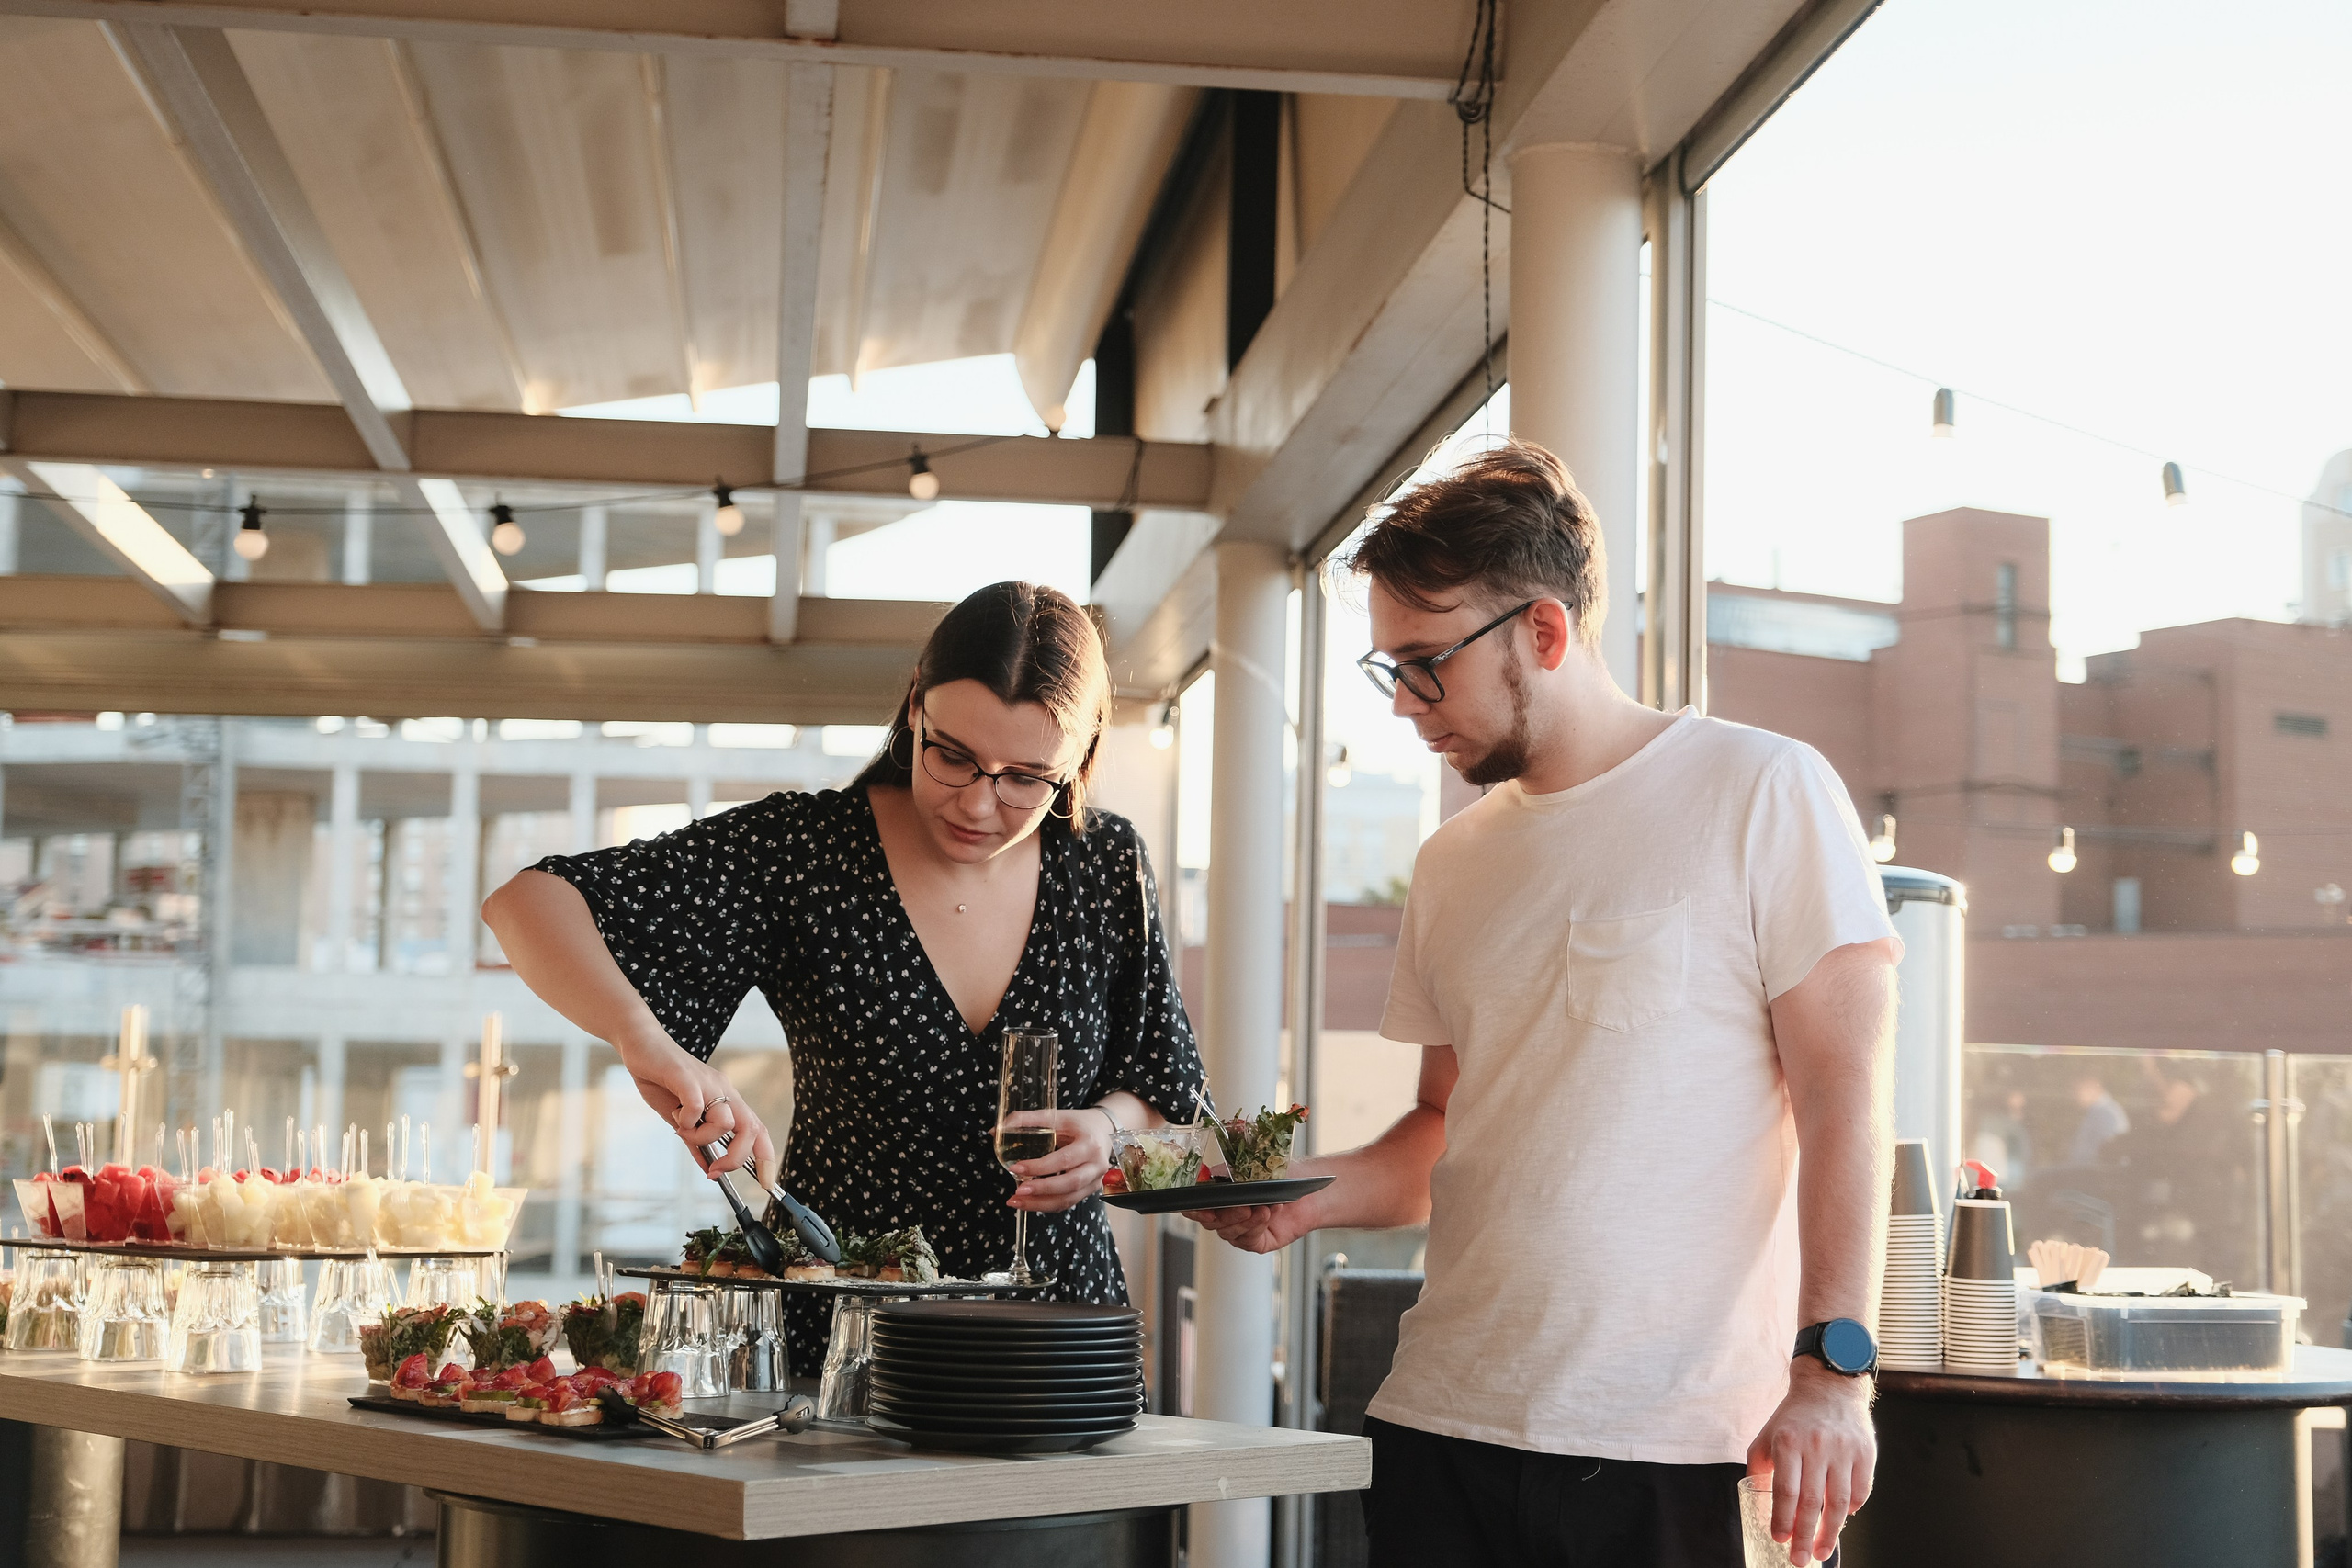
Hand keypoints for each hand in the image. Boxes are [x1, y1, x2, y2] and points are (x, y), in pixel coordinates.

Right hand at [617, 1032, 777, 1187]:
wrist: (641, 1044)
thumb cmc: (660, 1080)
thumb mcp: (681, 1119)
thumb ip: (696, 1141)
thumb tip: (709, 1168)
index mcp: (727, 1099)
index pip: (758, 1130)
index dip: (766, 1157)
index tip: (765, 1183)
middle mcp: (724, 1090)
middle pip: (751, 1129)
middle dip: (736, 1158)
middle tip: (715, 1170)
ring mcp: (708, 1083)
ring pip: (726, 1121)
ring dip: (703, 1137)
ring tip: (682, 1129)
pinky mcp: (686, 1077)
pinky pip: (697, 1105)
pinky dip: (687, 1120)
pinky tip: (674, 1114)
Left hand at [1005, 1108, 1117, 1212]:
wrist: (1103, 1130)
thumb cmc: (1077, 1123)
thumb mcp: (1056, 1116)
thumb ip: (1027, 1120)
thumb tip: (995, 1131)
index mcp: (1090, 1143)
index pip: (1064, 1159)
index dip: (1039, 1166)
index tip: (1016, 1168)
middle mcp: (1097, 1164)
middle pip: (1070, 1183)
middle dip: (1042, 1190)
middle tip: (1017, 1191)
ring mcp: (1096, 1180)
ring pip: (1069, 1199)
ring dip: (1041, 1203)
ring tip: (1016, 1201)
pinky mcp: (1090, 1190)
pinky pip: (1068, 1202)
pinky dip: (1047, 1205)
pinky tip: (1029, 1203)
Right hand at [1186, 1165, 1327, 1251]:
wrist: (1308, 1190)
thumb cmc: (1281, 1176)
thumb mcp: (1253, 1165)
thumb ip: (1233, 1166)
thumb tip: (1220, 1161)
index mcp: (1219, 1194)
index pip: (1194, 1206)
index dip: (1194, 1210)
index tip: (1205, 1209)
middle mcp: (1225, 1214)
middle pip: (1210, 1223)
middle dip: (1227, 1215)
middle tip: (1244, 1207)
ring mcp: (1239, 1229)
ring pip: (1229, 1232)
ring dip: (1247, 1220)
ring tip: (1264, 1207)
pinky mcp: (1254, 1242)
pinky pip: (1248, 1240)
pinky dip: (1259, 1226)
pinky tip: (1270, 1212)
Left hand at [1745, 1360, 1874, 1565]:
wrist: (1828, 1388)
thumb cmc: (1793, 1418)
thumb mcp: (1767, 1436)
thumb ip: (1761, 1469)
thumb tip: (1762, 1507)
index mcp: (1788, 1441)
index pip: (1785, 1490)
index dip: (1782, 1519)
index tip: (1779, 1539)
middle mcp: (1817, 1446)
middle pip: (1812, 1501)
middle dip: (1804, 1536)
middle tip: (1799, 1559)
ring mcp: (1844, 1450)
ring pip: (1839, 1502)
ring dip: (1830, 1532)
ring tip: (1821, 1551)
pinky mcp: (1865, 1453)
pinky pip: (1860, 1491)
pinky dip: (1851, 1510)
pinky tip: (1841, 1520)